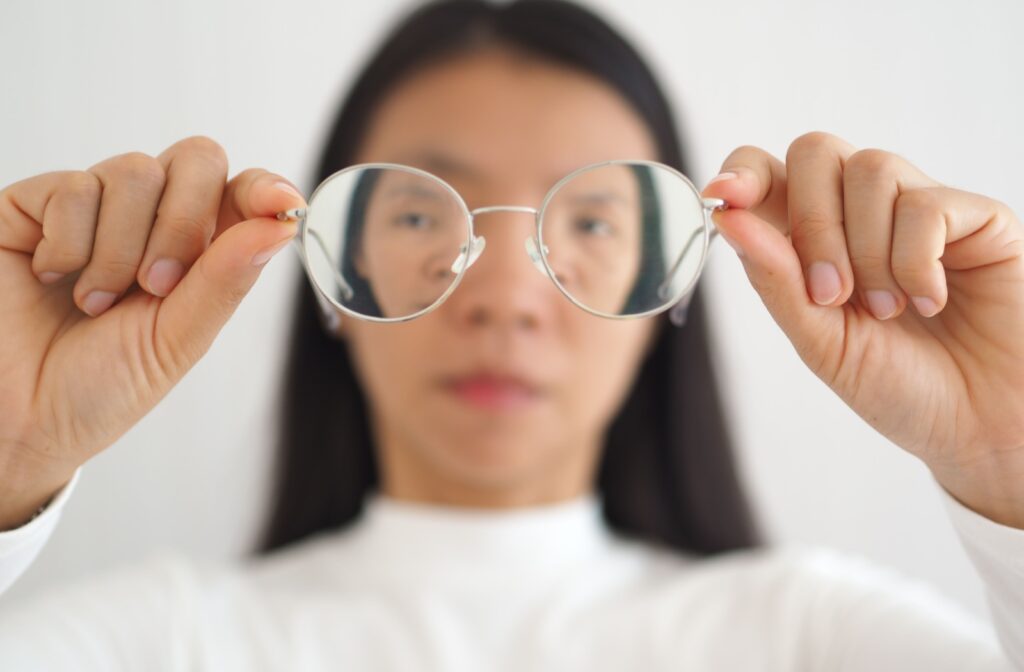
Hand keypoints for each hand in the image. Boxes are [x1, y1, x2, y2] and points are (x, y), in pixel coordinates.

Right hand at [0, 136, 304, 527]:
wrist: (16, 420)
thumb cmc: (100, 387)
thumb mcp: (177, 341)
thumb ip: (224, 281)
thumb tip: (279, 225)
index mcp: (197, 253)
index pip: (241, 193)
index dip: (263, 190)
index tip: (283, 203)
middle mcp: (150, 220)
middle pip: (197, 159)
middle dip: (185, 221)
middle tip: (157, 284)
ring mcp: (93, 207)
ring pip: (136, 171)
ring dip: (121, 248)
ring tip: (95, 302)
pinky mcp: (33, 204)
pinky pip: (73, 187)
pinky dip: (71, 243)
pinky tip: (53, 278)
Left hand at [702, 131, 1023, 527]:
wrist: (979, 427)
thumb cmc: (899, 387)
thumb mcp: (821, 343)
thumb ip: (776, 280)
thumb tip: (727, 216)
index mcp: (814, 240)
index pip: (769, 173)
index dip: (745, 172)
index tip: (725, 195)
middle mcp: (863, 213)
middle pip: (817, 150)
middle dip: (813, 221)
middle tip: (831, 295)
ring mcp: (920, 209)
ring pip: (872, 168)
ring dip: (868, 250)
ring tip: (888, 311)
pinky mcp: (977, 218)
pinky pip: (927, 203)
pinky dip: (916, 260)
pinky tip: (932, 301)